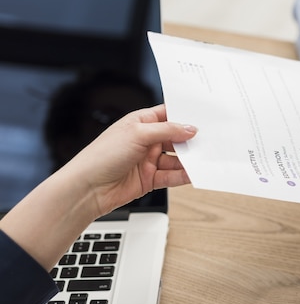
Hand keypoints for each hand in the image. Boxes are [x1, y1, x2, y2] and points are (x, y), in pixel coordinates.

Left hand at [65, 104, 196, 216]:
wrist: (87, 189)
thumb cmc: (101, 156)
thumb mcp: (138, 134)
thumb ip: (167, 130)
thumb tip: (190, 128)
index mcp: (140, 123)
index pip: (168, 115)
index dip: (184, 116)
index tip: (203, 118)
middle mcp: (145, 140)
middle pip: (176, 138)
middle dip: (190, 140)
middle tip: (208, 141)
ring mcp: (148, 160)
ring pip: (176, 159)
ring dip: (189, 160)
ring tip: (203, 159)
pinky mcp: (150, 179)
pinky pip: (172, 176)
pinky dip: (183, 175)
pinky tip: (193, 173)